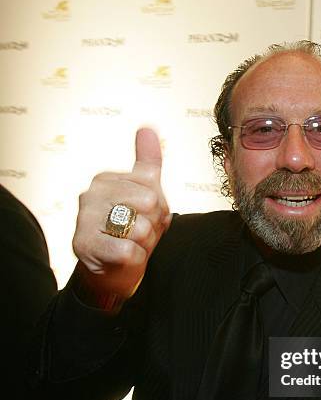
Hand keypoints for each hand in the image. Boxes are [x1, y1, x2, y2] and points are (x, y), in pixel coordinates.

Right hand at [72, 128, 171, 301]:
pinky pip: (130, 251)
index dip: (157, 210)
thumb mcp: (145, 194)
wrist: (113, 270)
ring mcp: (84, 220)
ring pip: (142, 229)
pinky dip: (135, 259)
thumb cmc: (131, 230)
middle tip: (138, 233)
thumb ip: (148, 162)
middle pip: (149, 205)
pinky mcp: (85, 246)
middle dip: (153, 226)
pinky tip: (122, 258)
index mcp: (105, 179)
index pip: (152, 190)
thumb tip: (147, 128)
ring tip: (130, 244)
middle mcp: (90, 195)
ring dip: (145, 244)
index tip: (142, 217)